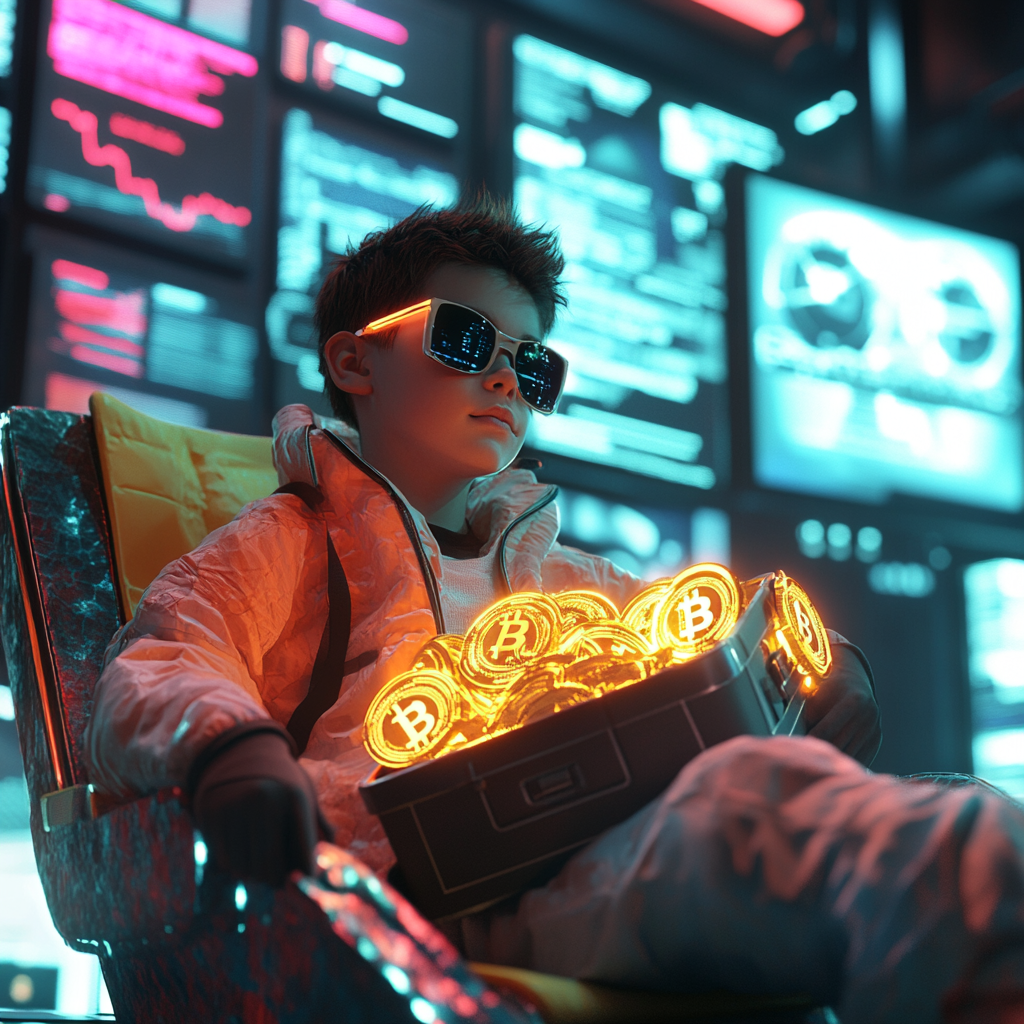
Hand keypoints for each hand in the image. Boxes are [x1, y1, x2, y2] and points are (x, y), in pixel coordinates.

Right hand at [192, 731, 318, 886]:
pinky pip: (226, 860)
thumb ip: (318, 821)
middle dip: (277, 879)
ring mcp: (236, 806)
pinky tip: (244, 857)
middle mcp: (264, 799)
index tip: (304, 881)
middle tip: (278, 881)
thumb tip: (334, 848)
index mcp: (294, 795)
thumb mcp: (304, 791)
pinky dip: (236, 867)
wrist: (242, 751)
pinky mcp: (212, 813)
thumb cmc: (281, 779)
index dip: (306, 872)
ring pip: (247, 867)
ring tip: (262, 868)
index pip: (304, 848)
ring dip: (255, 875)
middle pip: (272, 865)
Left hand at [802, 641, 880, 766]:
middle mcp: (867, 716)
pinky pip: (860, 758)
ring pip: (850, 754)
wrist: (854, 682)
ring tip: (816, 767)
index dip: (811, 740)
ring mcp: (874, 729)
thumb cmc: (828, 690)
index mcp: (852, 701)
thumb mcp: (817, 696)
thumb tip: (799, 739)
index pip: (827, 728)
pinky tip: (832, 767)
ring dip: (833, 762)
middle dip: (821, 753)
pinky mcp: (876, 740)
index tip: (798, 750)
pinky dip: (845, 764)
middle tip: (804, 761)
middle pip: (839, 743)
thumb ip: (809, 716)